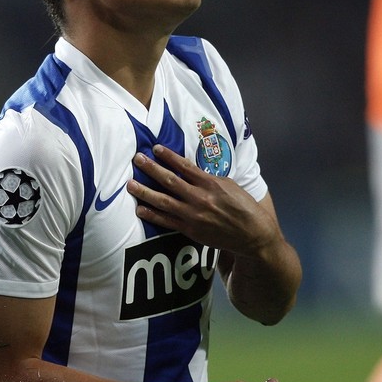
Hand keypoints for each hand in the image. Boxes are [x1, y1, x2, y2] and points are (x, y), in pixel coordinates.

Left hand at [127, 145, 278, 256]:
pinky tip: (140, 209)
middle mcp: (199, 198)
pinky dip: (152, 215)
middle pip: (169, 181)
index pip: (184, 166)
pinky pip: (166, 221)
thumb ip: (208, 179)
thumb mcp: (229, 185)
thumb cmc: (242, 206)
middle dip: (151, 169)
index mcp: (210, 183)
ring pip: (163, 201)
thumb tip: (191, 172)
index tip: (156, 148)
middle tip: (137, 159)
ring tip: (130, 184)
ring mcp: (193, 215)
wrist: (251, 234)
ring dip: (145, 192)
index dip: (169, 156)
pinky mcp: (190, 230)